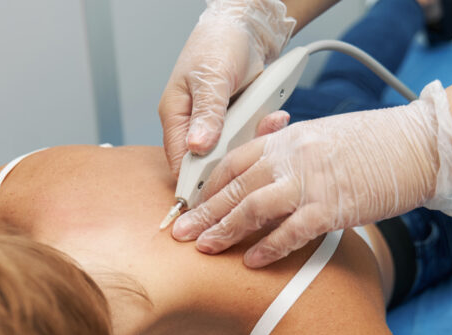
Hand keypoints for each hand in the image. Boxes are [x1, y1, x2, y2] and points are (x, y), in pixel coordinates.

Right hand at [159, 0, 295, 174]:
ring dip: (255, 139)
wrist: (247, 27)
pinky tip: (275, 116)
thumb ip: (207, 112)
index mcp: (176, 116)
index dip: (196, 180)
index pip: (180, 160)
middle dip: (236, 155)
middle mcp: (194, 126)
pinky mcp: (238, 123)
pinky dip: (265, 129)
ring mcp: (217, 126)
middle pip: (211, 162)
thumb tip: (197, 146)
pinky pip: (251, 137)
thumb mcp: (212, 77)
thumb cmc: (219, 43)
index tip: (217, 190)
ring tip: (271, 120)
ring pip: (235, 152)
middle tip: (256, 140)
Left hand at [171, 81, 451, 267]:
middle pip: (234, 186)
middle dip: (203, 212)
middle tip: (180, 233)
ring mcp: (311, 181)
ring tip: (205, 249)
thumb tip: (268, 181)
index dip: (208, 185)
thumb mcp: (324, 139)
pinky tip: (251, 262)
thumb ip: (292, 157)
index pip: (234, 160)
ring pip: (252, 207)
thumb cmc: (377, 145)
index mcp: (288, 138)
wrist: (422, 144)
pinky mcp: (332, 207)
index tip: (191, 204)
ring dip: (225, 230)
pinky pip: (290, 231)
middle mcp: (293, 156)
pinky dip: (268, 248)